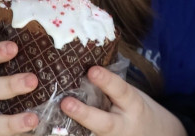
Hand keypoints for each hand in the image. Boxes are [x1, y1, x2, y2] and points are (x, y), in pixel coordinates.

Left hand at [60, 66, 185, 135]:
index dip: (107, 81)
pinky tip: (58, 133)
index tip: (92, 70)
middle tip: (66, 103)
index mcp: (134, 105)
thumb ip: (113, 87)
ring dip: (75, 131)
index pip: (120, 91)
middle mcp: (124, 126)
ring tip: (55, 123)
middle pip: (105, 123)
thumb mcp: (132, 96)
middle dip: (85, 114)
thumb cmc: (138, 110)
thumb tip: (86, 66)